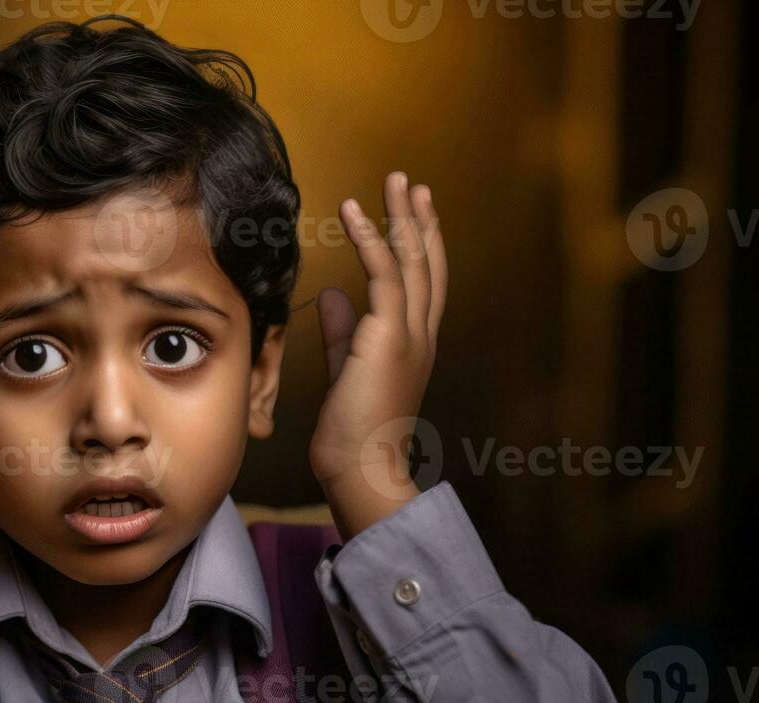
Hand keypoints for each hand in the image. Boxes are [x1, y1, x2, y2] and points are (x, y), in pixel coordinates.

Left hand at [308, 172, 446, 540]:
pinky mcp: (390, 337)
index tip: (413, 211)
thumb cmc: (353, 429)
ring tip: (394, 181)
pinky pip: (384, 276)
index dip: (420, 244)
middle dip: (419, 220)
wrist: (362, 466)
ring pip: (413, 262)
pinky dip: (370, 239)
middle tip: (411, 184)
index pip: (424, 284)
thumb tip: (331, 295)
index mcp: (415, 344)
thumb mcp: (348, 368)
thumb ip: (343, 331)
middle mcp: (421, 335)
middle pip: (428, 264)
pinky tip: (356, 212)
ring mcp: (411, 335)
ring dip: (402, 217)